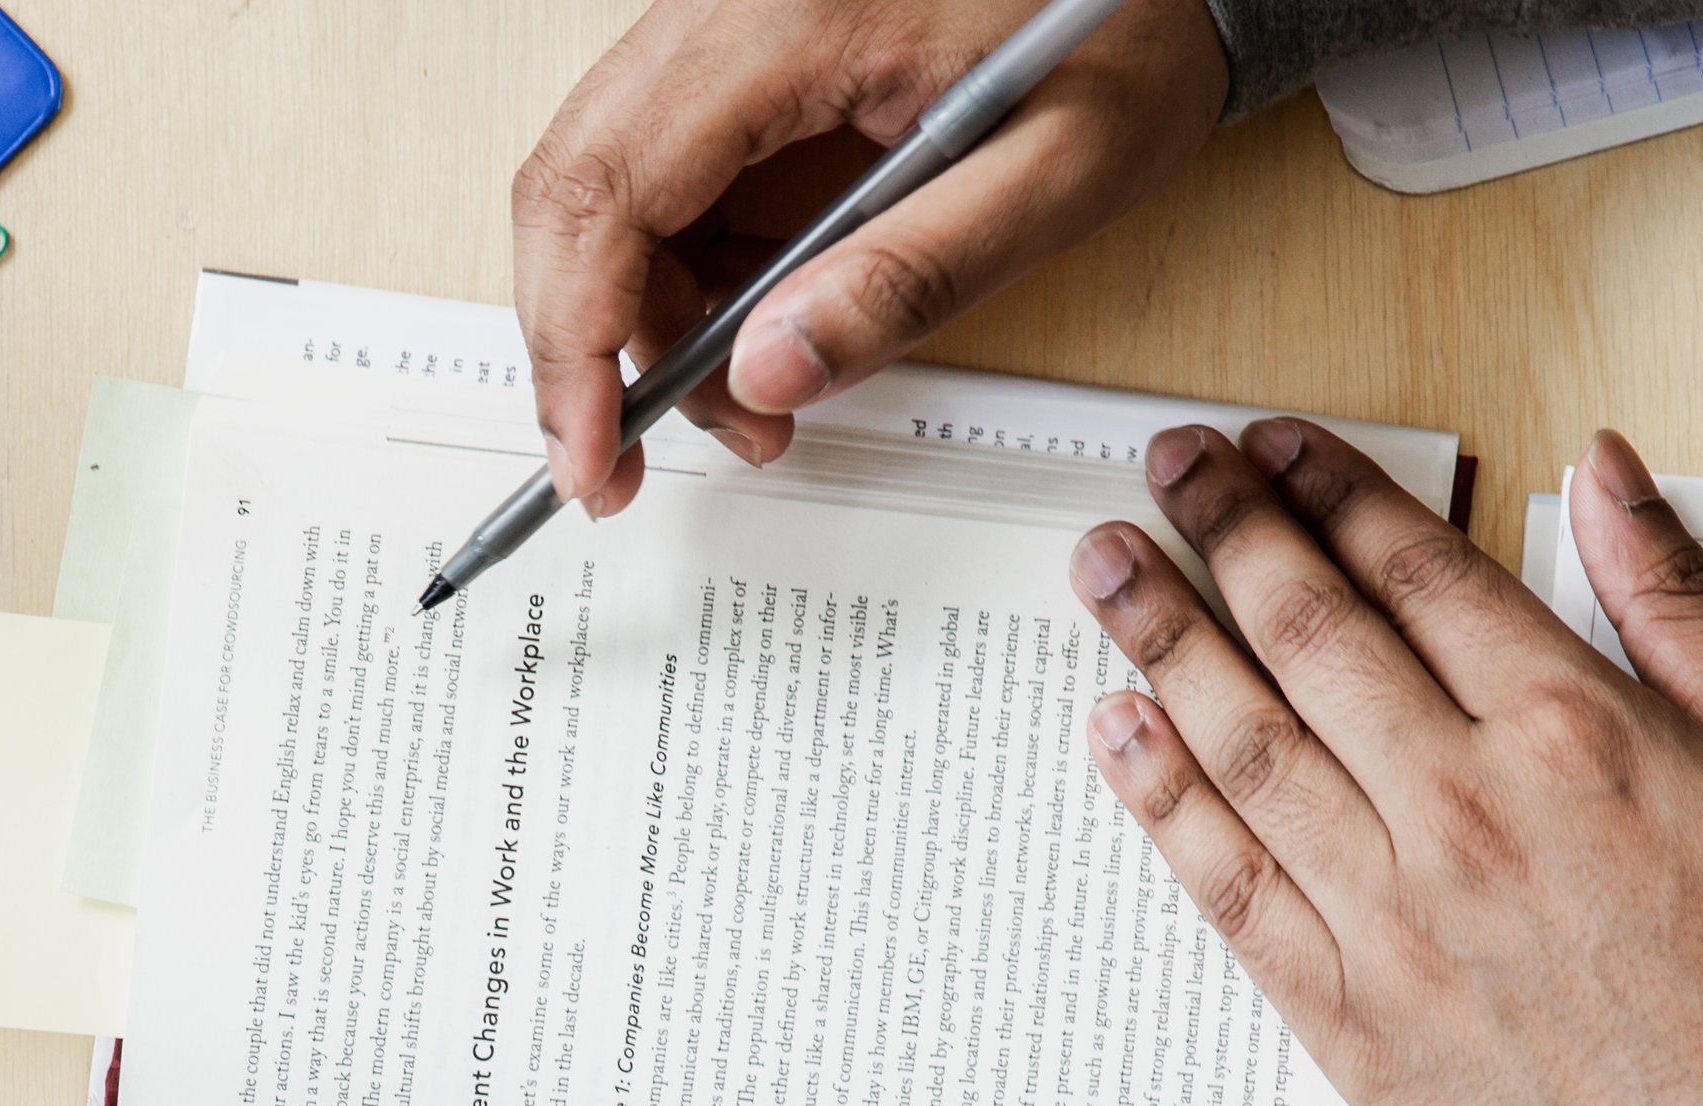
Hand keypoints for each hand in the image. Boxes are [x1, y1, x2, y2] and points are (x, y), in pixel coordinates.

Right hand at [516, 0, 1225, 513]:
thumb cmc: (1125, 37)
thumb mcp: (1052, 176)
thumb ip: (911, 279)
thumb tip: (770, 373)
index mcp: (791, 17)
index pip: (611, 185)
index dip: (580, 340)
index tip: (592, 453)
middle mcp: (732, 1)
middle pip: (576, 182)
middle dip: (588, 344)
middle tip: (619, 463)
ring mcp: (726, 18)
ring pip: (604, 180)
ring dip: (643, 313)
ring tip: (746, 401)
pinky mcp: (739, 49)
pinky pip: (659, 165)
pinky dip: (681, 267)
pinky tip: (756, 325)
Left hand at [1067, 423, 1702, 1105]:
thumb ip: (1680, 603)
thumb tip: (1609, 469)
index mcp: (1573, 730)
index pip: (1416, 573)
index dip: (1331, 494)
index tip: (1272, 447)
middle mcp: (1465, 810)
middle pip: (1310, 637)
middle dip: (1226, 534)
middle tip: (1165, 467)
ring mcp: (1396, 920)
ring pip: (1247, 749)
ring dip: (1161, 642)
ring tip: (1103, 566)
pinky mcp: (1354, 1023)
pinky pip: (1231, 891)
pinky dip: (1163, 803)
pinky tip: (1116, 733)